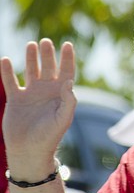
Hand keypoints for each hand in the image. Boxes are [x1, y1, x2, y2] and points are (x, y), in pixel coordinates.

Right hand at [1, 39, 76, 174]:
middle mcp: (47, 90)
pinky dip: (8, 71)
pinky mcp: (16, 99)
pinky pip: (11, 82)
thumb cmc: (50, 136)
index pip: (66, 71)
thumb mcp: (63, 118)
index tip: (67, 44)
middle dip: (48, 54)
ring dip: (31, 58)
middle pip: (48, 67)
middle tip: (46, 41)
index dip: (67, 58)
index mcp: (61, 93)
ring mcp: (31, 93)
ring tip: (31, 44)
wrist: (29, 150)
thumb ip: (68, 100)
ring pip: (31, 71)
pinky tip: (6, 60)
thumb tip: (68, 81)